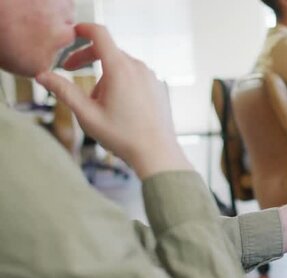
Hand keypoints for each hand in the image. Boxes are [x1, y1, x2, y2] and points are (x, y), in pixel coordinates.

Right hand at [36, 23, 190, 178]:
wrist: (157, 152)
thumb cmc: (122, 136)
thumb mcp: (87, 114)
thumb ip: (64, 91)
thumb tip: (42, 75)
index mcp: (120, 69)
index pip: (99, 34)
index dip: (82, 30)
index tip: (70, 36)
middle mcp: (138, 67)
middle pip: (108, 50)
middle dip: (86, 57)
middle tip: (69, 70)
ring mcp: (151, 76)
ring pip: (121, 66)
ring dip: (105, 76)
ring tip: (100, 103)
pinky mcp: (158, 86)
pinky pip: (135, 76)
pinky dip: (122, 83)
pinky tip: (120, 107)